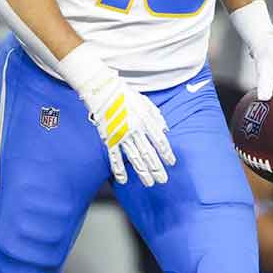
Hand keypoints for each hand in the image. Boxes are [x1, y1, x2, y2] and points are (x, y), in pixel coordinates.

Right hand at [60, 46, 175, 186]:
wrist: (101, 89)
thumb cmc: (124, 93)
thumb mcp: (144, 101)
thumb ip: (156, 116)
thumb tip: (165, 130)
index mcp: (145, 119)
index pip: (160, 141)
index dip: (167, 153)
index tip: (171, 162)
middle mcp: (135, 130)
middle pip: (149, 153)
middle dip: (157, 168)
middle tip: (163, 180)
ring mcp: (121, 135)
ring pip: (134, 158)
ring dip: (143, 173)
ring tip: (149, 183)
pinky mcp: (108, 138)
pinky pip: (114, 157)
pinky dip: (119, 170)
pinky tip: (123, 180)